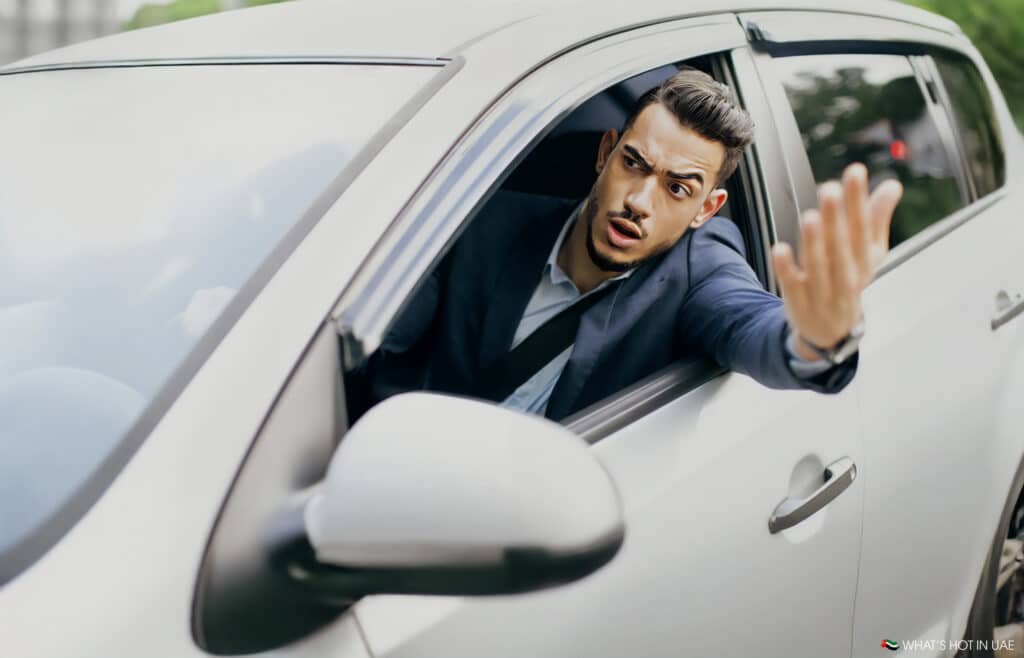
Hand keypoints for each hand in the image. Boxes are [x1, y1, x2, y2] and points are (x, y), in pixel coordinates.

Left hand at [770, 163, 902, 357]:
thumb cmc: (850, 281)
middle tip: (830, 189)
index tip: (855, 171)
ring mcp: (822, 292)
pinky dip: (787, 269)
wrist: (831, 332)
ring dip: (814, 242)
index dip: (858, 200)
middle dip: (837, 219)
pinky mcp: (798, 303)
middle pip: (842, 247)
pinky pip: (792, 286)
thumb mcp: (868, 254)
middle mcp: (847, 277)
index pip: (863, 228)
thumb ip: (877, 219)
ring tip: (810, 216)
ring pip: (819, 266)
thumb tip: (892, 184)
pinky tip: (779, 248)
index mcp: (864, 261)